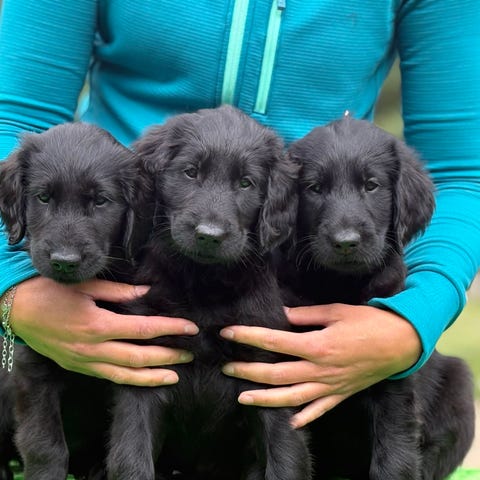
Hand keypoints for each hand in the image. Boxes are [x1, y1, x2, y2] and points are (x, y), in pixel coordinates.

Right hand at [9, 276, 198, 385]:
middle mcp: (92, 348)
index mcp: (97, 324)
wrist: (15, 309)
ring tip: (175, 376)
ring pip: (124, 375)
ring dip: (152, 377)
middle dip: (168, 356)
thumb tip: (147, 291)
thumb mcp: (85, 285)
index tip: (190, 327)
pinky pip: (108, 377)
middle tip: (189, 353)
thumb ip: (119, 291)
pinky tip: (144, 378)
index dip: (170, 328)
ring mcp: (84, 361)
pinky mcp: (77, 366)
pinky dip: (129, 380)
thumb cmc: (49, 291)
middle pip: (139, 357)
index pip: (144, 329)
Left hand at [221, 303, 420, 427]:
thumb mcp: (336, 311)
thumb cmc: (369, 322)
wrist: (402, 342)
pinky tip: (290, 423)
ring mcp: (331, 386)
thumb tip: (282, 315)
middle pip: (276, 374)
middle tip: (226, 367)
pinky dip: (305, 417)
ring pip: (292, 398)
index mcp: (317, 345)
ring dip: (265, 399)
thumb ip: (306, 315)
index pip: (274, 342)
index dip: (248, 336)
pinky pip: (320, 410)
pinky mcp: (342, 394)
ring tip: (243, 397)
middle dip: (248, 371)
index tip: (228, 333)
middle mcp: (320, 370)